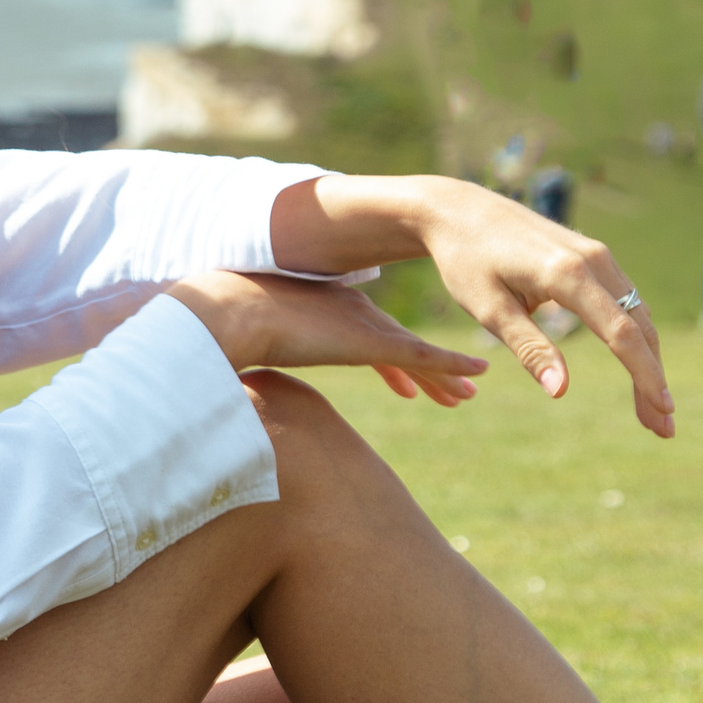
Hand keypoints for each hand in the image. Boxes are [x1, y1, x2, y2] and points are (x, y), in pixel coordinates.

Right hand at [162, 271, 488, 403]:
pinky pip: (424, 356)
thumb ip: (256, 353)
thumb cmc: (227, 327)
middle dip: (425, 368)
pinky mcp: (372, 340)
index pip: (365, 333)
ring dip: (443, 376)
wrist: (232, 314)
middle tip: (452, 388)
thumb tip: (231, 371)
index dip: (388, 361)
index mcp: (324, 306)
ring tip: (465, 396)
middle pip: (397, 342)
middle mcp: (351, 309)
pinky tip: (476, 375)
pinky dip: (451, 365)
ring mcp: (363, 324)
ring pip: (416, 354)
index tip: (404, 384)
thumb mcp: (247, 342)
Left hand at [412, 181, 672, 439]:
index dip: (644, 376)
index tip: (660, 413)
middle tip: (661, 427)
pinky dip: (635, 337)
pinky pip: (625, 301)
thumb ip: (528, 348)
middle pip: (639, 328)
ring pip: (637, 315)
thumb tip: (560, 392)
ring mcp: (596, 254)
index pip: (620, 333)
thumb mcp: (487, 308)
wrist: (457, 210)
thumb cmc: (465, 261)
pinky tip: (636, 367)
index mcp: (565, 274)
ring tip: (651, 409)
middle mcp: (592, 259)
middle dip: (652, 379)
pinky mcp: (592, 255)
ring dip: (648, 361)